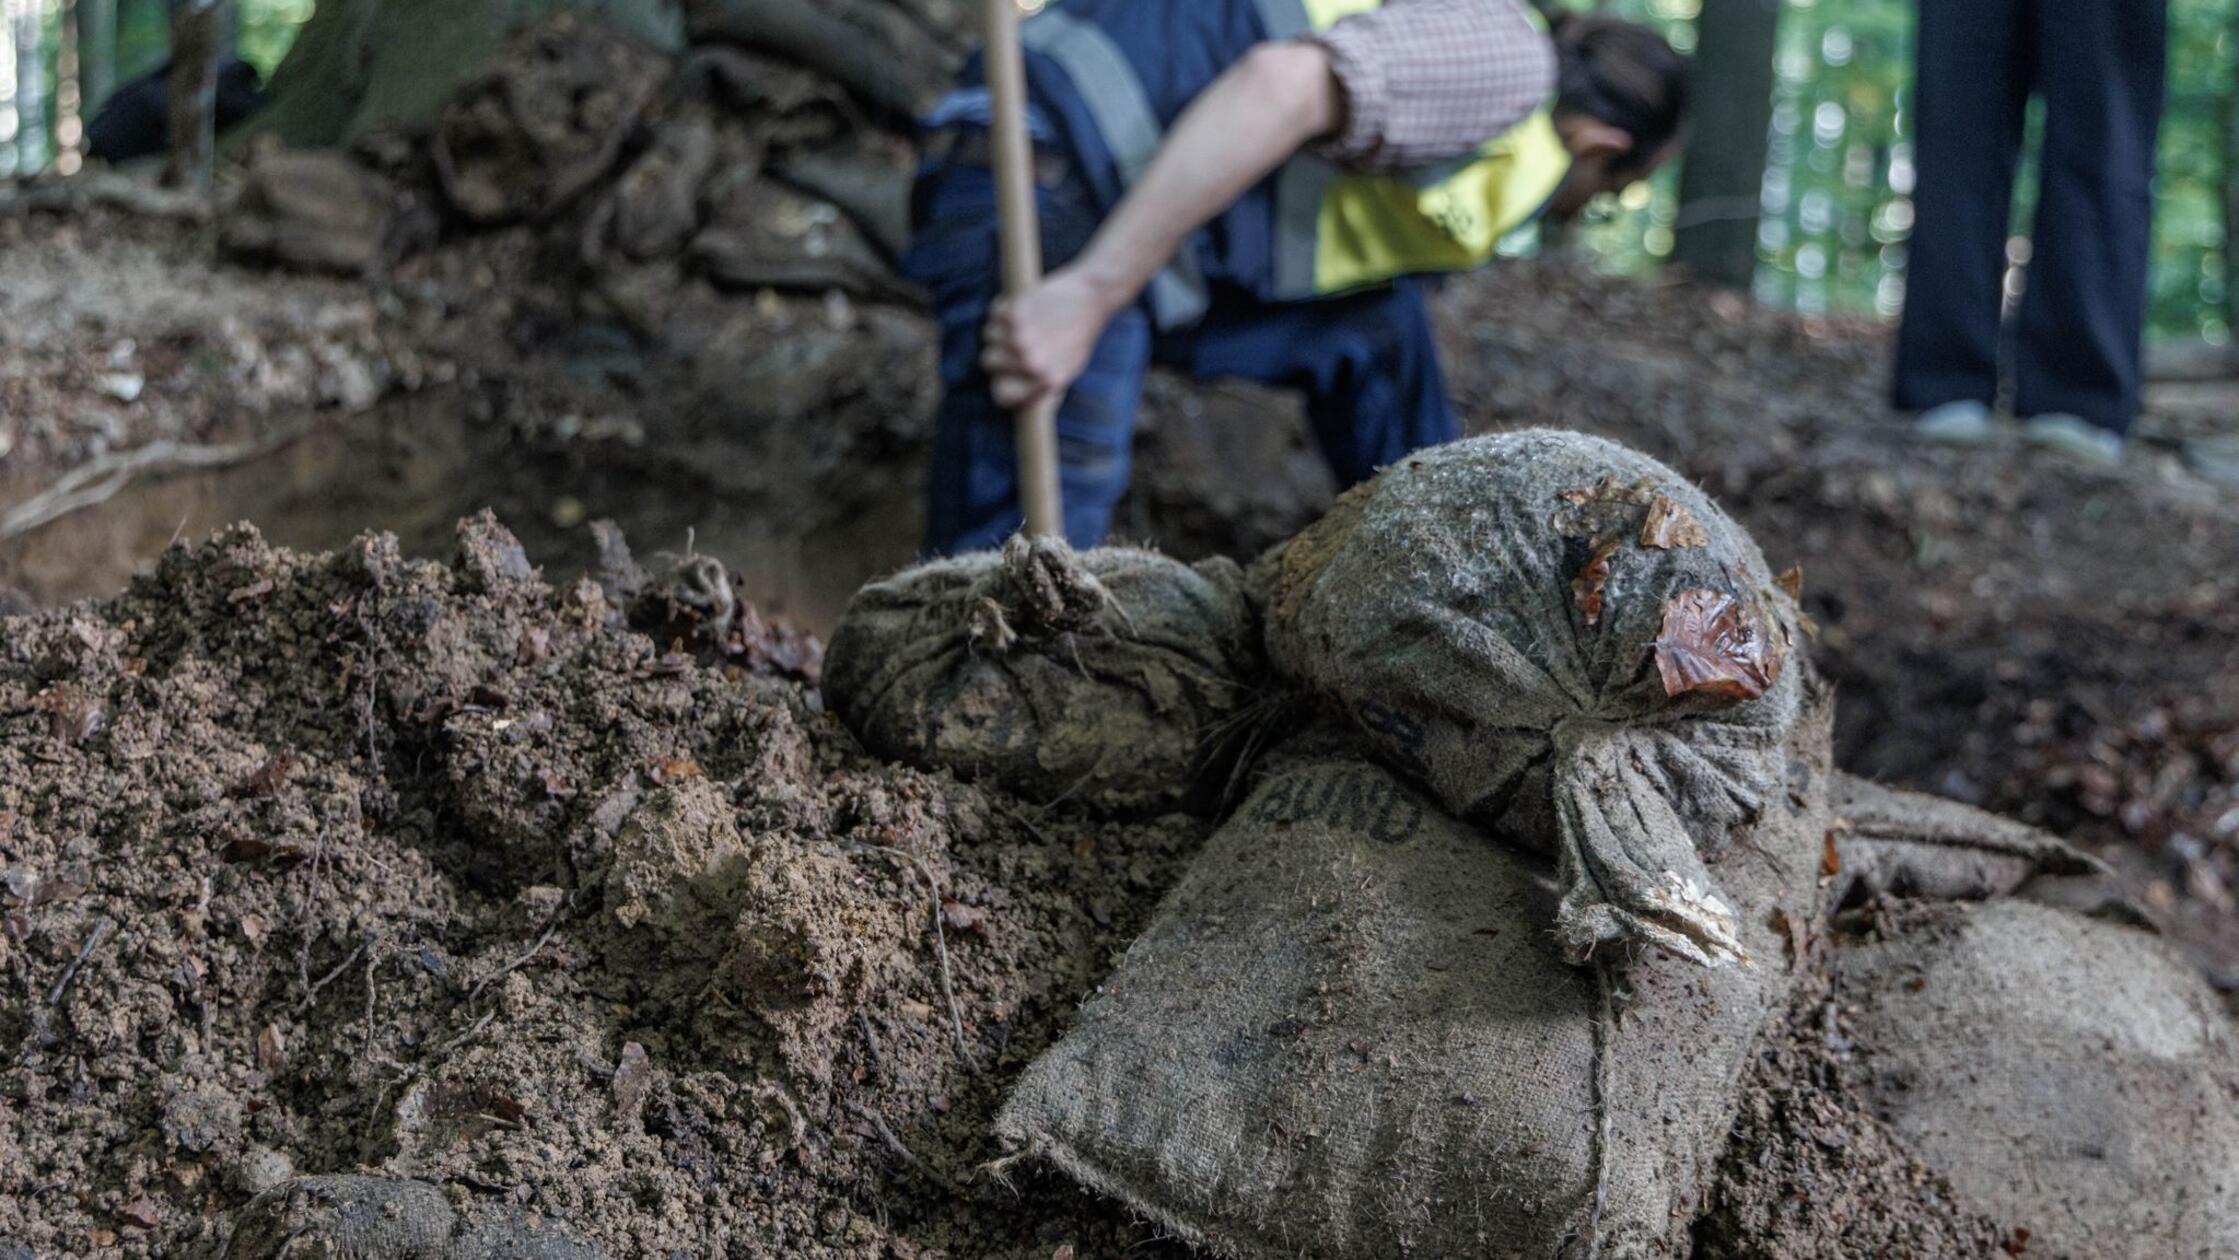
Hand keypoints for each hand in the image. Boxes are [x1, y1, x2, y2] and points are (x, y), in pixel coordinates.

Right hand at [980, 267, 1117, 408]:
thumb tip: (1032, 417)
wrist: (1092, 297)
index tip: (1008, 371)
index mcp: (1045, 381)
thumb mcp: (1069, 371)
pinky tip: (1024, 307)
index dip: (1002, 382)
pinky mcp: (1015, 313)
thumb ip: (1047, 394)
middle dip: (999, 350)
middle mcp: (1030, 363)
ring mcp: (1020, 338)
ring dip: (1000, 327)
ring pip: (988, 335)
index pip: (1001, 395)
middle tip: (1019, 338)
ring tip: (1024, 321)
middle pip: (988, 362)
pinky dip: (1003, 308)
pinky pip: (993, 313)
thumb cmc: (1080, 335)